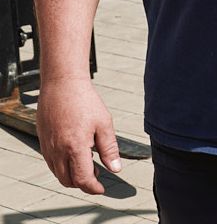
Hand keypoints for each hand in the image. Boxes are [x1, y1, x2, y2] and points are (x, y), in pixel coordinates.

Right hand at [36, 77, 121, 193]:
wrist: (62, 84)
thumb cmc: (85, 101)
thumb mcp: (104, 123)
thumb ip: (109, 148)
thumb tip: (116, 168)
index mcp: (75, 147)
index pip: (83, 179)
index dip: (93, 187)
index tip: (102, 188)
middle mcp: (58, 151)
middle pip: (68, 181)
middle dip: (83, 183)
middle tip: (98, 176)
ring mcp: (48, 148)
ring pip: (58, 174)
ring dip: (72, 176)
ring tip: (89, 164)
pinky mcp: (43, 142)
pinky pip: (52, 163)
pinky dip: (63, 166)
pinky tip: (75, 155)